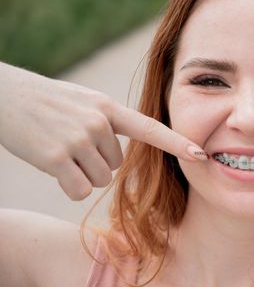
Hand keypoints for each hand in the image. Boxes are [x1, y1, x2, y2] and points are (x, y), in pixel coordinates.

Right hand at [0, 63, 206, 200]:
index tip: (201, 155)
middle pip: (116, 167)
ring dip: (81, 174)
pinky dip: (68, 186)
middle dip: (94, 162)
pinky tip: (52, 165)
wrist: (4, 95)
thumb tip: (121, 160)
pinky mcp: (58, 158)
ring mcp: (78, 139)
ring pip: (99, 180)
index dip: (177, 143)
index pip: (150, 129)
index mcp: (108, 108)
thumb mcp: (84, 103)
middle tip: (69, 141)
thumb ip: (109, 123)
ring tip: (59, 149)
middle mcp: (98, 122)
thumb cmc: (47, 103)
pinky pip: (79, 191)